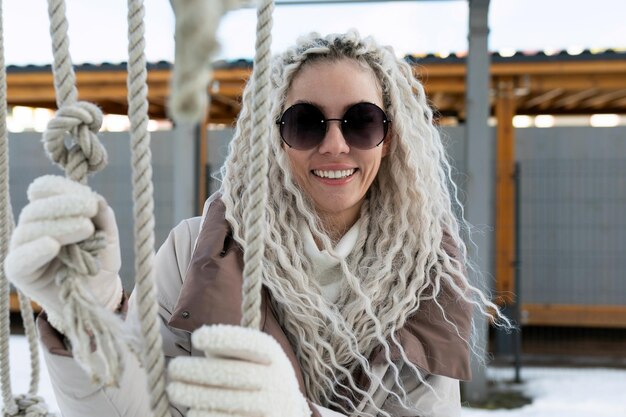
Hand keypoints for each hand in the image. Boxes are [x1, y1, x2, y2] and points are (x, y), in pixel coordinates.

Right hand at [4, 175, 122, 331]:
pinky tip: (52, 245)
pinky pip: (20, 259)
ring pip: (30, 230)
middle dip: (65, 205)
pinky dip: (35, 251)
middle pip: (36, 209)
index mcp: (50, 213)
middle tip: (90, 209)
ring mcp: (23, 248)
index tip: (90, 197)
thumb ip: (104, 217)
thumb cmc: (100, 260)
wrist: (98, 295)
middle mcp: (32, 227)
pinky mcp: (19, 271)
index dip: (63, 188)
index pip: (44, 190)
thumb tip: (96, 198)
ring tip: (86, 228)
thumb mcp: (109, 236)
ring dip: (59, 226)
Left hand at [167, 324, 311, 416]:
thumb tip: (199, 339)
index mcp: (271, 354)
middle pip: (235, 374)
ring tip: (174, 390)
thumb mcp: (246, 355)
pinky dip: (208, 416)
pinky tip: (192, 412)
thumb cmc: (252, 372)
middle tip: (173, 367)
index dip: (224, 339)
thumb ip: (226, 347)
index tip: (196, 337)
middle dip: (200, 370)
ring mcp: (272, 405)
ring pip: (231, 401)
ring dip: (198, 395)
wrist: (283, 407)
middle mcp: (276, 379)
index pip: (250, 343)